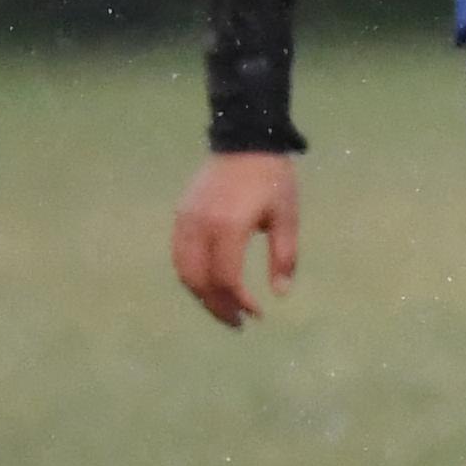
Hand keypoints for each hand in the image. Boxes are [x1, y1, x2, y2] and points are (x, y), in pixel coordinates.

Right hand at [172, 152, 300, 327]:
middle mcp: (201, 227)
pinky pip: (179, 256)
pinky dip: (192, 276)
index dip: (239, 302)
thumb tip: (280, 295)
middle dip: (217, 306)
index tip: (256, 314)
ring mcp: (186, 221)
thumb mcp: (287, 217)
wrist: (245, 141)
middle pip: (200, 281)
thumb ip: (284, 256)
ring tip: (224, 308)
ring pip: (184, 272)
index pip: (226, 278)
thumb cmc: (273, 179)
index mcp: (229, 227)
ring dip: (202, 295)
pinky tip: (210, 285)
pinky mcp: (181, 216)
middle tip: (237, 323)